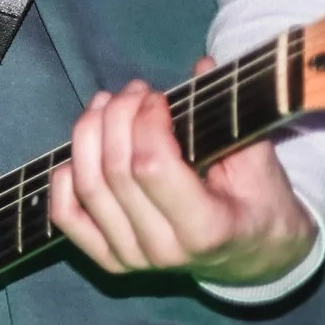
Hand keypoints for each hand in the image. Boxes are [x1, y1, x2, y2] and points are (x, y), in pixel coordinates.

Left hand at [51, 70, 318, 286]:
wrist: (252, 255)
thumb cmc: (258, 203)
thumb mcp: (261, 165)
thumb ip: (230, 119)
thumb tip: (202, 65)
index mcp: (206, 229)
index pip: (152, 165)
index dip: (145, 121)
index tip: (156, 96)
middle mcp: (164, 250)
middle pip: (115, 171)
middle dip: (118, 117)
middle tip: (133, 91)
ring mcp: (132, 259)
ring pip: (88, 187)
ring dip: (88, 134)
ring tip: (105, 104)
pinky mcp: (110, 259)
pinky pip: (66, 216)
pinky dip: (64, 177)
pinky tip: (82, 148)